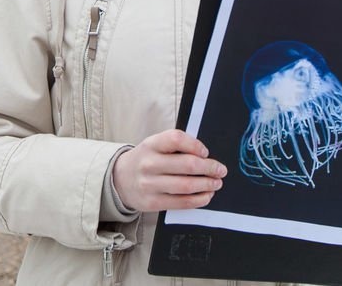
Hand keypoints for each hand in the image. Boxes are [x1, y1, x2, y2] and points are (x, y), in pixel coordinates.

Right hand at [112, 129, 226, 211]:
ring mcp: (150, 185)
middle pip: (186, 165)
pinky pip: (181, 202)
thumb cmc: (146, 159)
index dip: (195, 145)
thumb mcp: (155, 145)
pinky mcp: (153, 202)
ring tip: (216, 183)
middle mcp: (149, 164)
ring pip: (186, 185)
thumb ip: (176, 146)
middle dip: (209, 168)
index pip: (176, 139)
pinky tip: (207, 195)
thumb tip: (206, 155)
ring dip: (207, 185)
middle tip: (221, 170)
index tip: (206, 152)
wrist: (121, 179)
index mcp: (151, 144)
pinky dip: (199, 199)